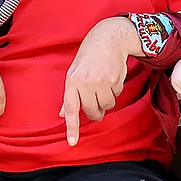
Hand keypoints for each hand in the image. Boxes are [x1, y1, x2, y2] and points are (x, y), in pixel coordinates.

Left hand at [60, 17, 136, 145]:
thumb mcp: (73, 73)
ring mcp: (101, 81)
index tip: (72, 142)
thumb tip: (63, 114)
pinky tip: (111, 77)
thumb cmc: (88, 57)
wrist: (108, 39)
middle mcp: (85, 83)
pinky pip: (117, 94)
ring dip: (107, 100)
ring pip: (107, 105)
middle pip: (93, 112)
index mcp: (72, 82)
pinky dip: (116, 90)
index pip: (71, 109)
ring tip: (104, 84)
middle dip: (97, 112)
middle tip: (97, 104)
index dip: (72, 127)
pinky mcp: (115, 79)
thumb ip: (69, 95)